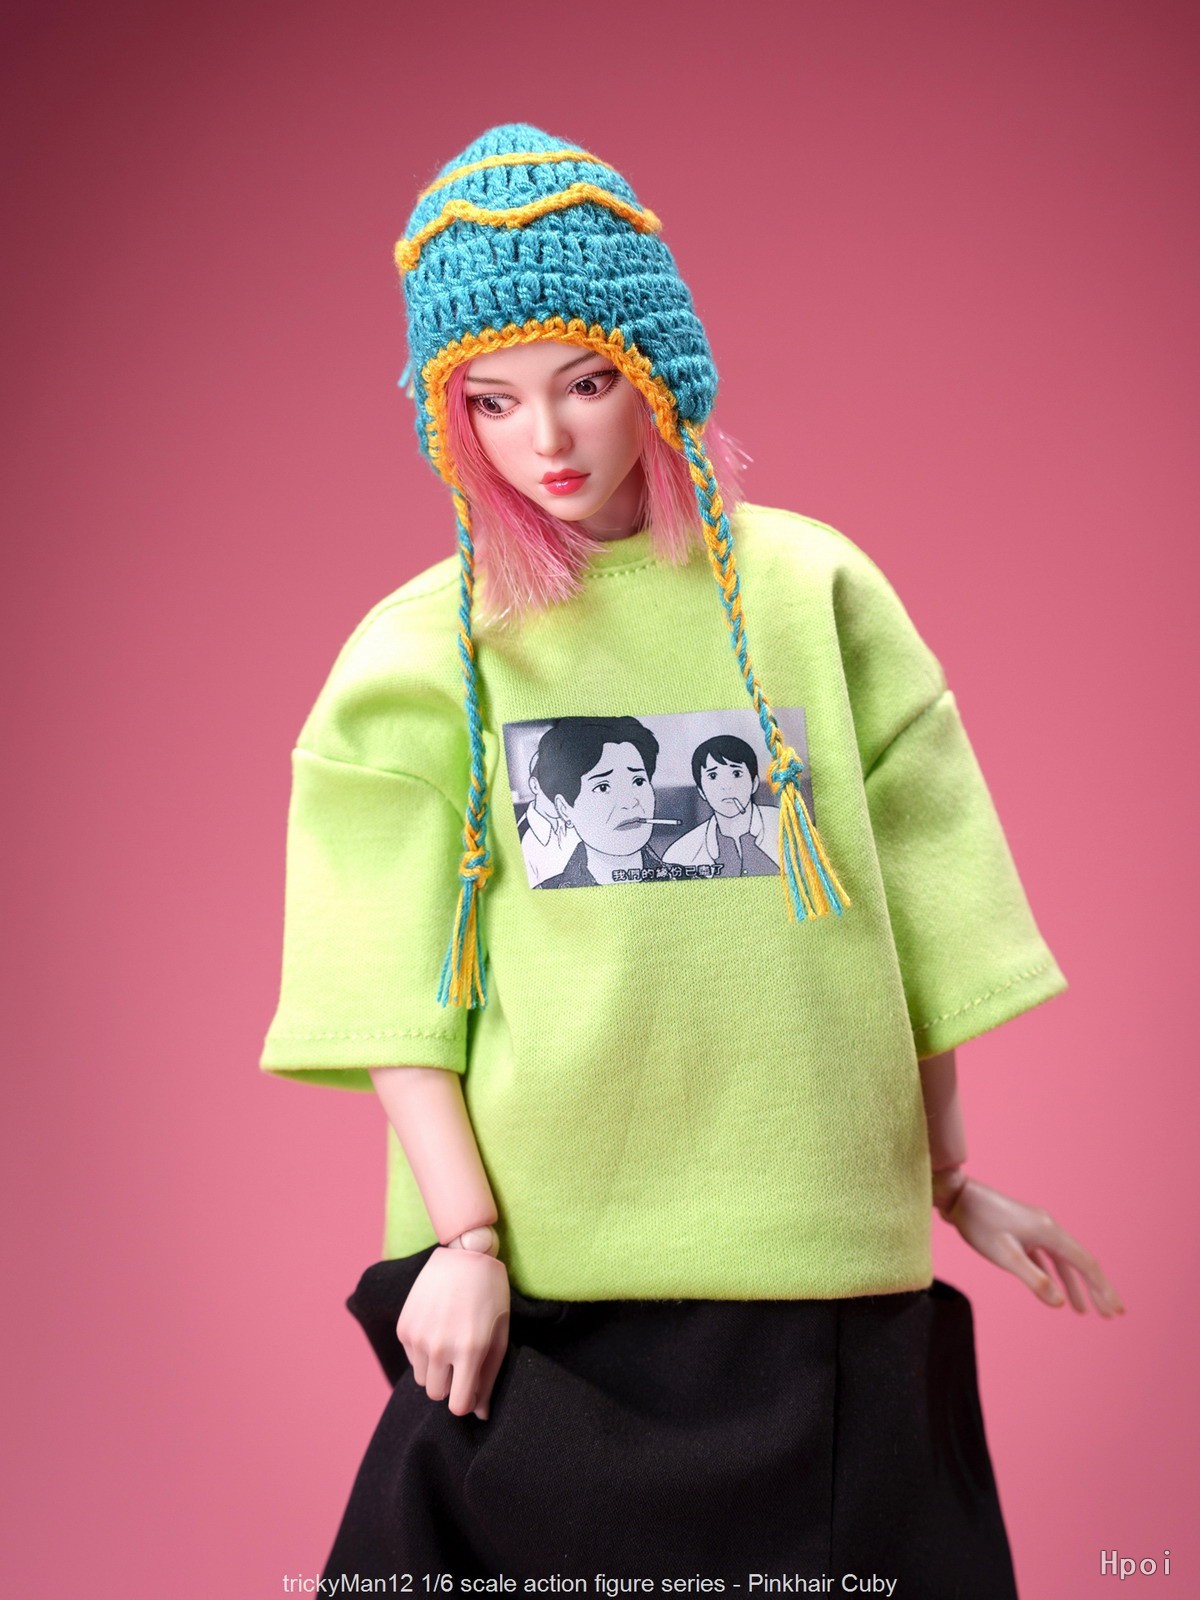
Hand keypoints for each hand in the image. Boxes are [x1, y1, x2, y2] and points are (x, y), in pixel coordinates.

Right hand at [396, 1246, 509, 1418]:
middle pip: (437, 1394)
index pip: (458, 1405)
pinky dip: (423, 1353)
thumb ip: (490, 1376)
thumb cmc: (490, 1294)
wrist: (463, 1253)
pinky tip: (438, 1329)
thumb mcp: (500, 1333)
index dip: (466, 1401)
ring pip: (422, 1379)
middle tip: (462, 1362)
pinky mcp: (405, 1327)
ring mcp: (419, 1337)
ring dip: (436, 1371)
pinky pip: (412, 1359)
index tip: (471, 1388)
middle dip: (450, 1385)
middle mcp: (440, 1347)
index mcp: (469, 1351)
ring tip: (450, 1343)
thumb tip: (481, 1414)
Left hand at [936, 1173, 1124, 1316]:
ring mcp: (1035, 1228)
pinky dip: (1054, 1275)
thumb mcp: (1005, 1255)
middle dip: (1096, 1289)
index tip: (1116, 1310)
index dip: (1103, 1288)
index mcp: (1049, 1232)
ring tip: (1083, 1311)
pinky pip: (1046, 1257)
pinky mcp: (1022, 1231)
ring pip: (1063, 1261)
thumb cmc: (978, 1224)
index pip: (1085, 1264)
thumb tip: (1060, 1302)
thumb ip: (1033, 1279)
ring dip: (1074, 1285)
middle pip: (1079, 1262)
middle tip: (1111, 1314)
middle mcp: (1048, 1227)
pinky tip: (1055, 1291)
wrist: (956, 1195)